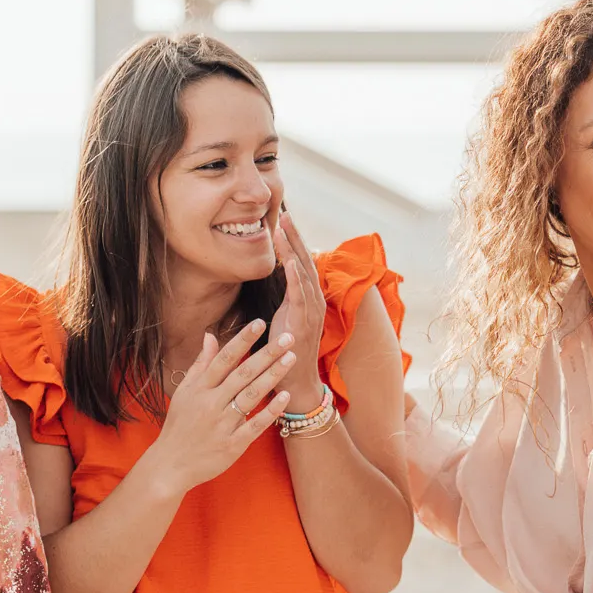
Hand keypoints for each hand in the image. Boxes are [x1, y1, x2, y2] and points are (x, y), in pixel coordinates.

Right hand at [144, 319, 291, 493]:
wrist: (169, 465)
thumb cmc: (179, 425)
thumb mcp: (184, 392)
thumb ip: (201, 364)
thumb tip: (210, 335)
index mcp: (199, 389)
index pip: (223, 359)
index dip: (242, 340)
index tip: (259, 323)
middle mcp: (211, 404)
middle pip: (243, 374)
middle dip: (267, 353)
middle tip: (288, 337)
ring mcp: (222, 424)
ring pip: (251, 395)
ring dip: (272, 376)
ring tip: (291, 358)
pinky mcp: (232, 444)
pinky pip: (254, 425)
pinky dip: (270, 411)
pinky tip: (285, 396)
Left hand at [265, 210, 328, 413]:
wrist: (296, 380)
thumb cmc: (287, 349)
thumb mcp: (285, 315)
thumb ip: (285, 295)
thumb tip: (278, 274)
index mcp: (308, 296)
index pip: (300, 261)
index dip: (293, 239)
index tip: (283, 218)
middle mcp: (314, 299)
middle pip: (304, 259)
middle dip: (294, 235)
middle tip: (284, 211)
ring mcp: (312, 309)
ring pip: (302, 271)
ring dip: (292, 248)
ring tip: (283, 227)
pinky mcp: (304, 321)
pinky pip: (300, 294)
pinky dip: (294, 276)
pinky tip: (287, 260)